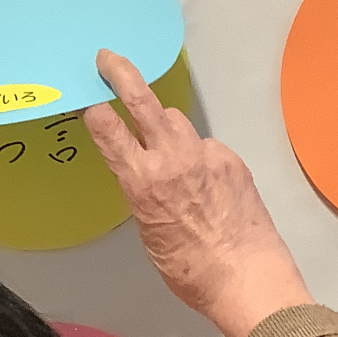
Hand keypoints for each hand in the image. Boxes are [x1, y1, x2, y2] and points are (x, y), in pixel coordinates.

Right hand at [85, 50, 312, 336]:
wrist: (248, 277)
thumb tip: (147, 178)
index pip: (108, 129)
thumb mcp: (150, 235)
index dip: (95, 112)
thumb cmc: (191, 272)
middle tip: (109, 59)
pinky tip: (207, 185)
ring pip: (177, 122)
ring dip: (167, 128)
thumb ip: (144, 196)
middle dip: (122, 74)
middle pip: (143, 100)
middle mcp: (172, 159)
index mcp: (142, 182)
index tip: (89, 101)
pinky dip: (199, 157)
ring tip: (170, 153)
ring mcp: (205, 154)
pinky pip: (206, 147)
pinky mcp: (231, 159)